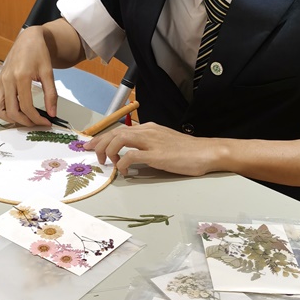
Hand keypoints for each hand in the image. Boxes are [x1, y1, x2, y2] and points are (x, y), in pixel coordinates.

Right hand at [0, 26, 55, 126]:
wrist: (28, 39)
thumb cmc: (39, 53)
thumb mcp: (48, 73)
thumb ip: (51, 94)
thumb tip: (52, 113)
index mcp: (20, 77)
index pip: (26, 106)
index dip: (37, 119)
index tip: (46, 122)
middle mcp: (7, 80)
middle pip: (11, 111)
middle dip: (25, 122)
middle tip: (36, 122)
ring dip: (8, 118)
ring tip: (22, 118)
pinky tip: (10, 109)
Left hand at [86, 122, 217, 175]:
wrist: (207, 152)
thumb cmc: (188, 151)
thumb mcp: (164, 143)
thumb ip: (148, 146)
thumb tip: (131, 156)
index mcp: (149, 128)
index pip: (119, 129)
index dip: (102, 137)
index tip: (92, 145)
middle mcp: (148, 131)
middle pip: (115, 132)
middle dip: (99, 143)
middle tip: (93, 154)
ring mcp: (152, 142)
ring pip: (120, 139)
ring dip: (108, 151)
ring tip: (108, 163)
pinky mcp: (157, 155)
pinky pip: (131, 156)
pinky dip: (122, 163)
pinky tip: (123, 171)